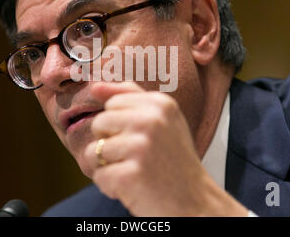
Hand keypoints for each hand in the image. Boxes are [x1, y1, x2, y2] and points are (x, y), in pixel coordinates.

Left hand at [85, 81, 247, 215]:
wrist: (195, 203)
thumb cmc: (174, 160)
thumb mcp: (162, 119)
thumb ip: (129, 97)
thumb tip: (94, 87)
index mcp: (160, 103)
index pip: (113, 103)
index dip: (120, 124)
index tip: (140, 137)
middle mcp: (151, 121)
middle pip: (99, 123)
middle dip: (110, 143)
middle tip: (137, 157)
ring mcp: (141, 148)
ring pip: (94, 151)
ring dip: (110, 167)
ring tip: (135, 172)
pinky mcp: (130, 175)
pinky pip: (99, 175)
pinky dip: (111, 186)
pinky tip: (134, 187)